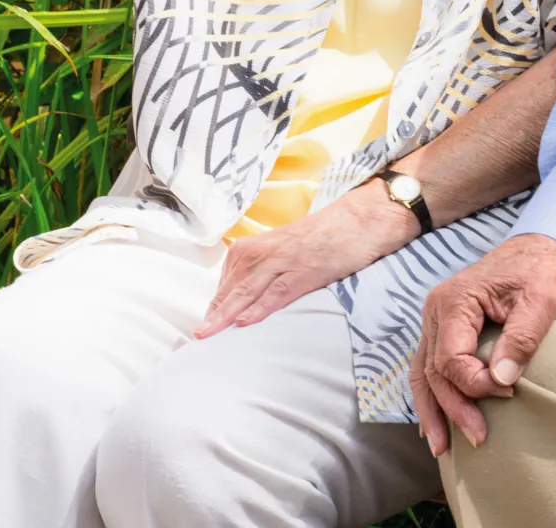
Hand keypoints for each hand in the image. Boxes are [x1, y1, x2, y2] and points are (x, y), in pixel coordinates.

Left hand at [196, 179, 417, 337]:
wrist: (358, 219)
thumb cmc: (323, 238)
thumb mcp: (285, 251)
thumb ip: (263, 270)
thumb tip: (245, 300)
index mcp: (255, 247)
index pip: (227, 282)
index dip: (215, 306)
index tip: (201, 328)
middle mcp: (264, 252)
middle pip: (232, 288)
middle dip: (214, 314)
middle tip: (197, 337)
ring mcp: (284, 261)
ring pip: (248, 290)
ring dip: (227, 313)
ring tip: (209, 334)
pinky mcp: (306, 270)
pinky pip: (278, 292)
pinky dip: (261, 307)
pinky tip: (246, 321)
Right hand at [410, 233, 555, 455]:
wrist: (536, 249)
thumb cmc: (540, 271)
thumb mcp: (541, 300)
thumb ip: (522, 338)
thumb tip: (501, 380)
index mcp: (456, 301)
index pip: (451, 358)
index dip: (475, 384)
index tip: (509, 394)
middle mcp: (435, 311)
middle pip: (434, 371)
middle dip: (453, 409)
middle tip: (478, 438)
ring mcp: (435, 320)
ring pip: (422, 373)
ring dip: (432, 411)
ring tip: (442, 447)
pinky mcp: (443, 328)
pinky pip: (428, 366)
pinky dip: (431, 395)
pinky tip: (434, 422)